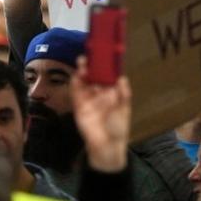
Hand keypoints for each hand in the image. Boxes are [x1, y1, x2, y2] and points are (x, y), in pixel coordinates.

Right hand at [71, 56, 131, 171]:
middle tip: (91, 55)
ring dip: (82, 71)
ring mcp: (87, 98)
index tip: (104, 55)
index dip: (105, 66)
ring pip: (83, 81)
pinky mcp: (78, 105)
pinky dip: (75, 83)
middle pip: (93, 76)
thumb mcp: (124, 110)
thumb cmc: (118, 128)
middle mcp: (99, 93)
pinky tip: (77, 75)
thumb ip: (123, 95)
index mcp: (112, 93)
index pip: (107, 76)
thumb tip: (122, 78)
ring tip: (83, 62)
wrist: (107, 146)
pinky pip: (75, 92)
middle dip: (92, 65)